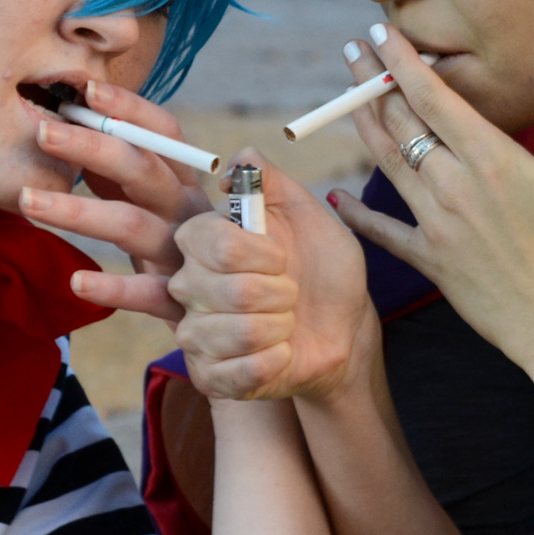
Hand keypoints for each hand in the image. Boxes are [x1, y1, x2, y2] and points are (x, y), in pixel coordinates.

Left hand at [17, 80, 211, 321]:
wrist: (260, 326)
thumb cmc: (208, 257)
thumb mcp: (177, 210)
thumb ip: (137, 180)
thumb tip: (86, 145)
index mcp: (188, 186)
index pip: (163, 135)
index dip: (129, 109)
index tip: (87, 90)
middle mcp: (190, 215)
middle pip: (142, 171)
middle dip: (92, 145)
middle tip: (41, 131)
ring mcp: (187, 259)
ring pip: (133, 227)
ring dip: (79, 211)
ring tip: (26, 201)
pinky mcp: (181, 305)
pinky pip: (146, 295)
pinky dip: (113, 289)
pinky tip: (76, 282)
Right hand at [165, 152, 375, 400]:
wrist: (344, 327)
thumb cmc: (322, 268)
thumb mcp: (308, 213)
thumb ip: (272, 179)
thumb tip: (239, 159)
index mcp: (203, 241)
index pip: (211, 242)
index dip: (259, 253)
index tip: (282, 257)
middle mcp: (189, 285)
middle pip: (230, 290)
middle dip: (281, 293)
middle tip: (290, 294)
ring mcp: (195, 334)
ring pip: (238, 333)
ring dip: (282, 328)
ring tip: (286, 323)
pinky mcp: (209, 376)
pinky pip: (240, 372)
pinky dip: (276, 361)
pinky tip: (281, 353)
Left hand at [328, 27, 533, 379]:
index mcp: (492, 161)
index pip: (434, 98)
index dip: (403, 62)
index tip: (380, 32)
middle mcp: (455, 186)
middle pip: (402, 122)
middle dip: (373, 82)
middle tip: (353, 51)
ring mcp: (437, 223)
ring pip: (387, 162)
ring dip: (363, 124)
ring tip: (344, 95)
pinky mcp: (430, 260)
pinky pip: (384, 231)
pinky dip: (358, 213)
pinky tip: (337, 196)